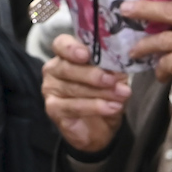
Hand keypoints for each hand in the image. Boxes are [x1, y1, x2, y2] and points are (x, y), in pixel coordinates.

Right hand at [43, 34, 131, 154]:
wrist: (100, 127)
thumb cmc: (104, 94)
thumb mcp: (113, 77)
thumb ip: (113, 68)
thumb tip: (120, 65)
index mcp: (66, 55)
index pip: (61, 44)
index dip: (71, 48)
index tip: (86, 55)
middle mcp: (54, 70)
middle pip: (68, 67)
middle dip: (93, 74)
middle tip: (113, 79)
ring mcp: (50, 90)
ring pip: (74, 88)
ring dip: (101, 92)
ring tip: (121, 95)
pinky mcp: (53, 109)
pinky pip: (74, 106)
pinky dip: (95, 107)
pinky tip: (112, 107)